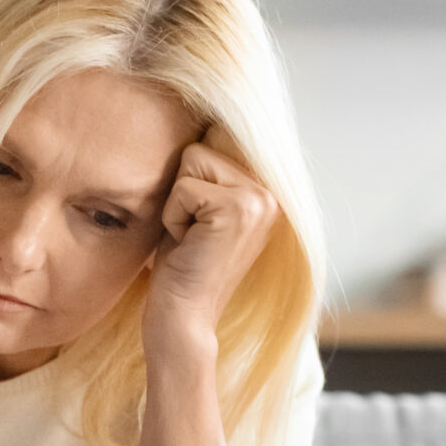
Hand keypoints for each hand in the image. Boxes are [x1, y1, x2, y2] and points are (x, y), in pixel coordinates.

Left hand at [143, 132, 278, 344]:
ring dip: (177, 205)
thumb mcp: (201, 214)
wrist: (183, 320)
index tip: (197, 229)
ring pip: (191, 163)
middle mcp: (272, 194)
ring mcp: (259, 200)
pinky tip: (188, 246)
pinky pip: (183, 188)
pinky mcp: (238, 209)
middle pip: (199, 151)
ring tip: (191, 239)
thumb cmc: (182, 269)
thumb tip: (200, 126)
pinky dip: (174, 217)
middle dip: (182, 194)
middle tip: (192, 236)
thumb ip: (209, 178)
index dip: (188, 188)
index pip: (210, 148)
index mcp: (266, 194)